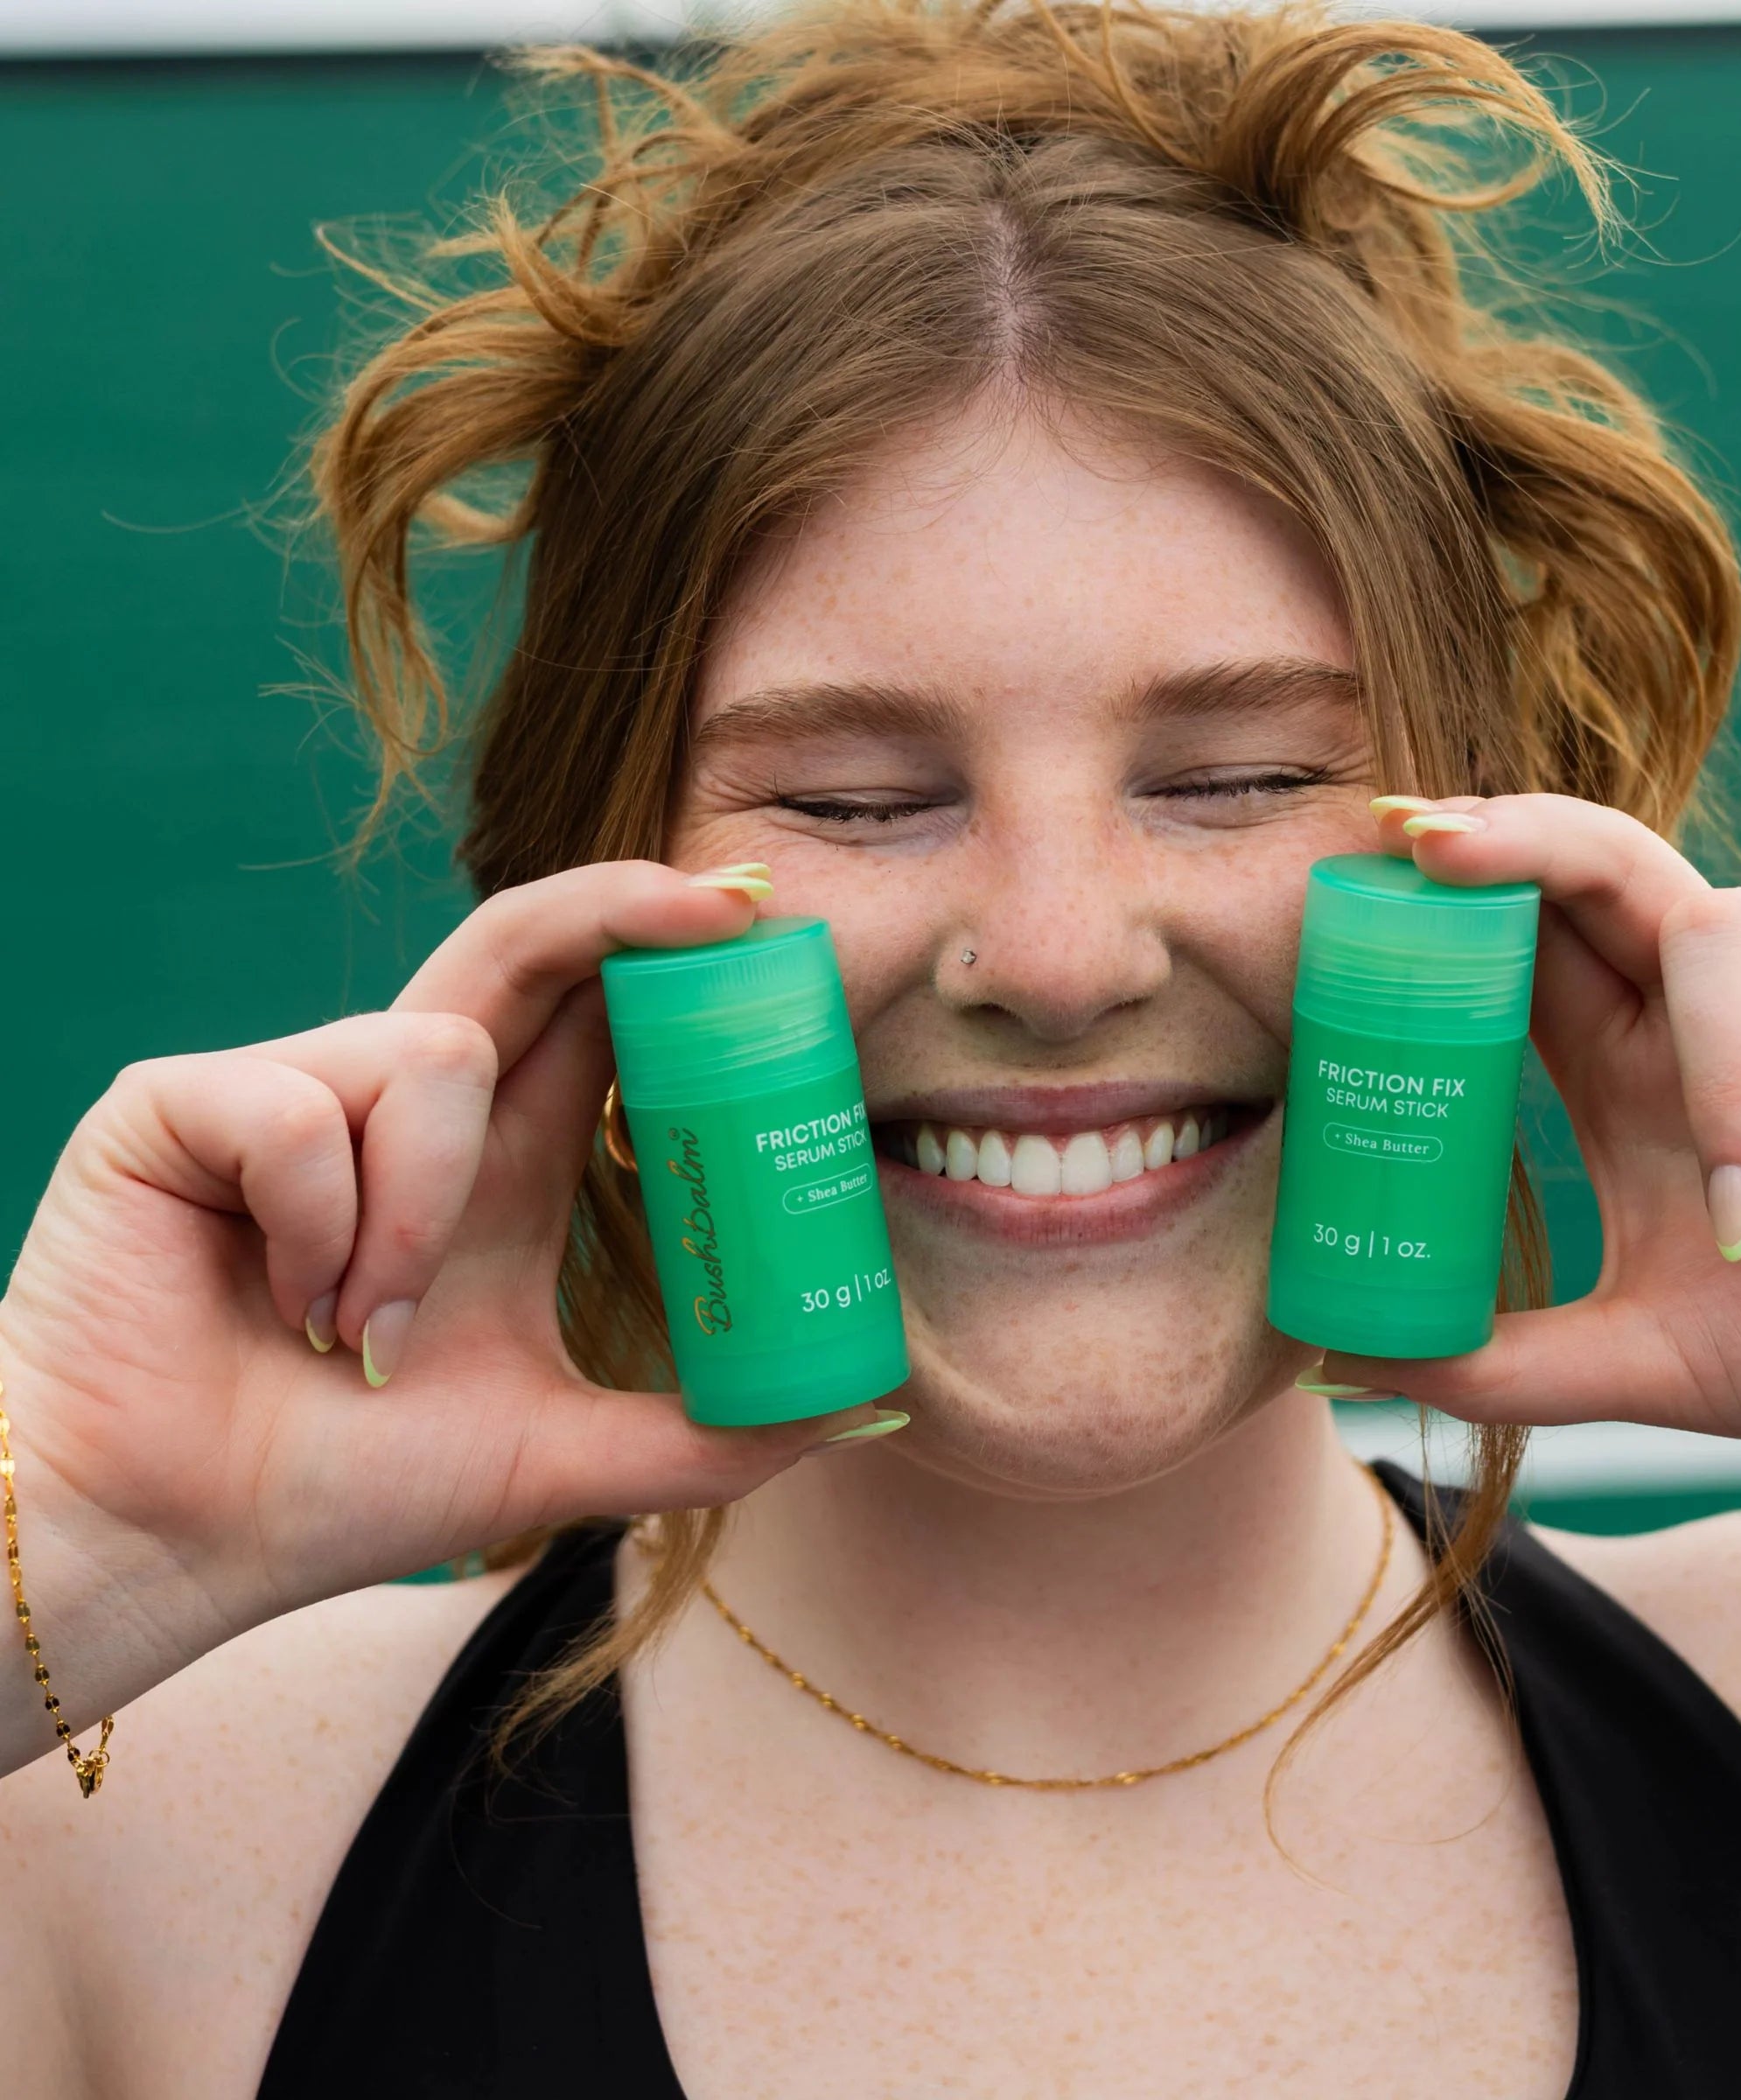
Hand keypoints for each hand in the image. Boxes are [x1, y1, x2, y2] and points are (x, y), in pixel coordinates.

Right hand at [0, 861, 888, 1689]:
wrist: (167, 1543)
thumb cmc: (341, 1489)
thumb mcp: (556, 1450)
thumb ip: (706, 1432)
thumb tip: (863, 1407)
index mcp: (484, 1165)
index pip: (588, 1021)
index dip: (664, 956)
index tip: (761, 922)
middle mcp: (394, 1105)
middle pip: (519, 948)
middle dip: (619, 906)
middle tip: (720, 903)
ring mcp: (286, 1091)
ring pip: (433, 1052)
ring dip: (423, 1213)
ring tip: (365, 1335)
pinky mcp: (178, 1102)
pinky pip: (305, 1108)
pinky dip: (322, 1224)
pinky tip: (282, 1306)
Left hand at [1321, 795, 1740, 1523]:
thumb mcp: (1639, 1359)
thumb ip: (1496, 1358)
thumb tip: (1338, 1362)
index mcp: (1642, 1058)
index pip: (1534, 939)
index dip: (1460, 889)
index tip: (1375, 854)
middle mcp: (1726, 997)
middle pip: (1607, 861)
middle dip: (1520, 836)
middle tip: (1432, 842)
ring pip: (1722, 934)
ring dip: (1721, 1089)